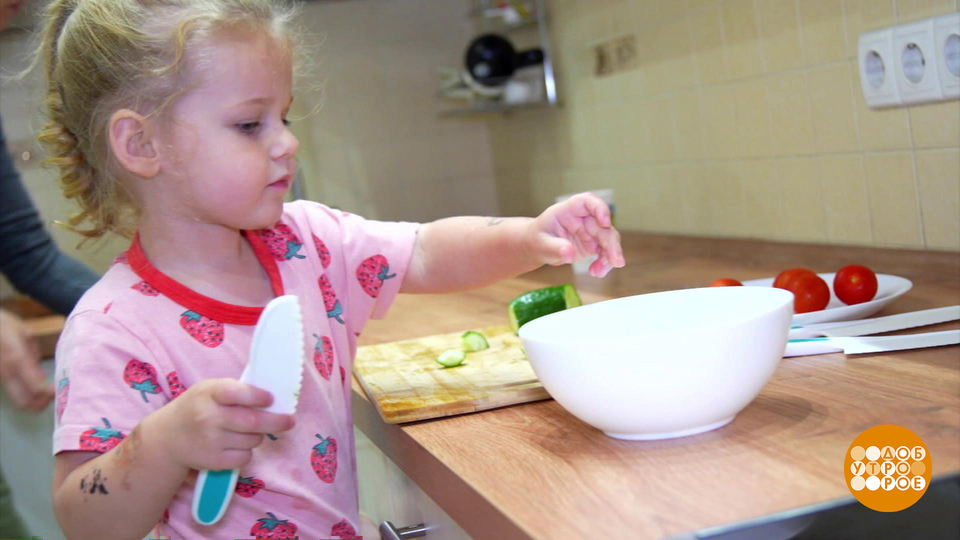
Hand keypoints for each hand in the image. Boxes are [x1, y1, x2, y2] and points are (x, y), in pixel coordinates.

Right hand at [0, 308, 54, 410]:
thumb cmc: (4, 325)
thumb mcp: (24, 334)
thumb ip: (33, 355)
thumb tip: (41, 376)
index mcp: (17, 360)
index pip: (35, 388)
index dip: (49, 394)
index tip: (58, 390)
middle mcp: (7, 373)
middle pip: (24, 402)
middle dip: (41, 404)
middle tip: (53, 395)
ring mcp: (1, 377)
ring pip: (18, 399)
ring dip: (34, 400)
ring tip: (47, 390)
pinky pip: (14, 391)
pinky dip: (26, 392)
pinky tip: (35, 382)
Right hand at [147, 378, 295, 470]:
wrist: (167, 439)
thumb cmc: (196, 407)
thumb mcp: (209, 390)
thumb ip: (236, 390)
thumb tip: (272, 399)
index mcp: (208, 393)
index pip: (236, 393)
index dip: (257, 396)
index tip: (271, 399)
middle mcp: (208, 417)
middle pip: (251, 421)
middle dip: (276, 421)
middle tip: (290, 421)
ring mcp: (209, 441)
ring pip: (252, 439)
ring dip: (258, 435)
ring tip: (247, 430)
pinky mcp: (213, 462)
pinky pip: (244, 457)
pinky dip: (247, 452)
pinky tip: (235, 445)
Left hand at [528, 193, 625, 277]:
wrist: (538, 247)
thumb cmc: (538, 239)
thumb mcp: (541, 243)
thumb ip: (554, 247)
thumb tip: (569, 253)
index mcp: (569, 210)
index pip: (588, 201)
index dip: (600, 209)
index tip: (605, 223)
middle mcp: (584, 218)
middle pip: (604, 226)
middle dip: (611, 244)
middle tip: (616, 262)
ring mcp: (591, 231)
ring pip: (609, 240)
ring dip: (609, 257)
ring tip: (599, 273)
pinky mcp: (594, 245)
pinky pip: (605, 253)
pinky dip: (604, 263)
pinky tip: (596, 272)